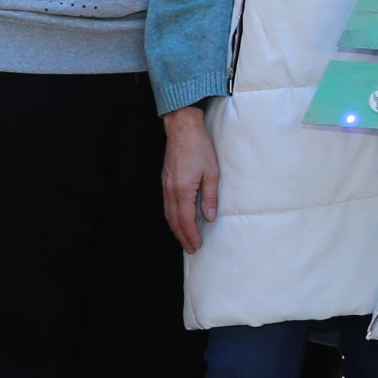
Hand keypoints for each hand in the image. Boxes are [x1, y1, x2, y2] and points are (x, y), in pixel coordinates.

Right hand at [159, 105, 218, 255]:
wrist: (182, 128)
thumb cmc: (199, 147)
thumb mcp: (212, 172)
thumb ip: (210, 197)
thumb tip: (209, 216)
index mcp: (182, 190)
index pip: (185, 220)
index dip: (191, 235)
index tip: (197, 246)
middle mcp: (170, 191)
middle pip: (174, 221)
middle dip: (182, 237)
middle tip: (191, 249)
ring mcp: (165, 186)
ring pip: (168, 214)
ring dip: (176, 229)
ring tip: (185, 239)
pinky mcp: (165, 181)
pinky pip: (167, 205)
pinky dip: (172, 217)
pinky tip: (178, 220)